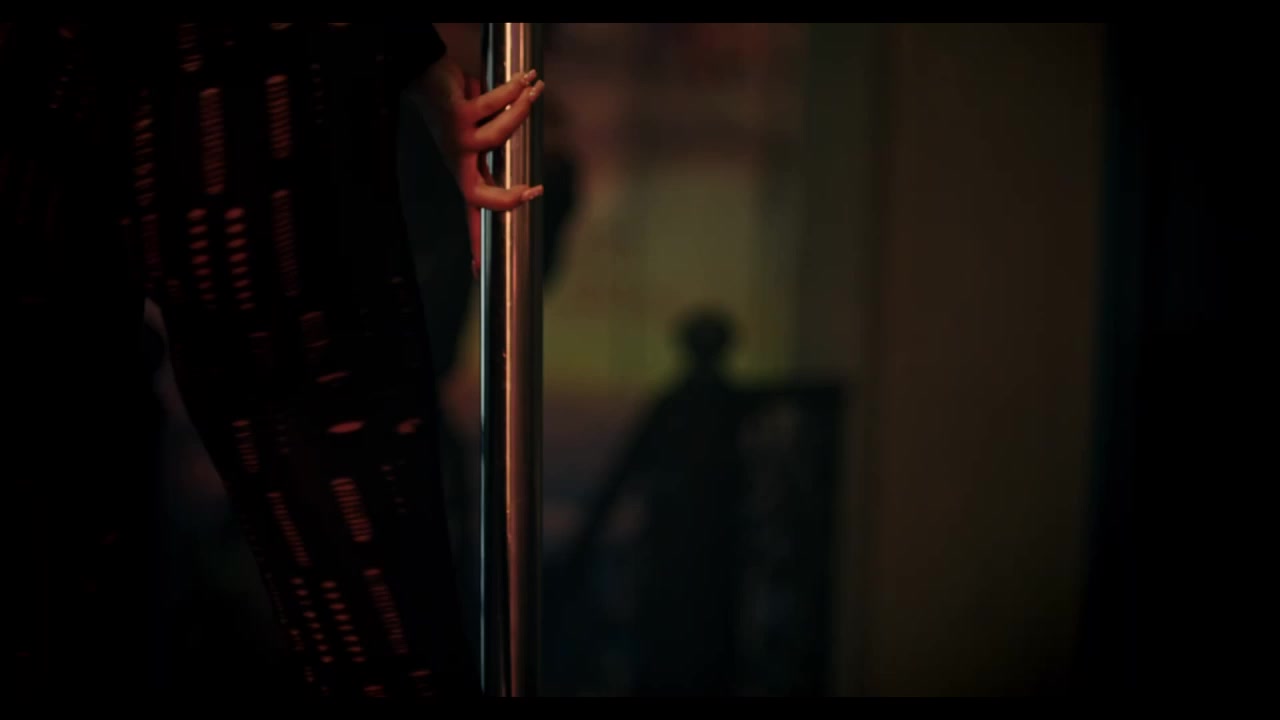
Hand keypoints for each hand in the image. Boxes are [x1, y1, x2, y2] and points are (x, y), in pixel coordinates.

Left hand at [418, 55, 545, 274]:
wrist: (426, 74)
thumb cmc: (459, 107)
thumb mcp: (481, 137)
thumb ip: (499, 152)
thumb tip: (527, 172)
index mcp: (466, 172)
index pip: (473, 215)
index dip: (475, 243)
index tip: (475, 272)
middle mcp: (459, 162)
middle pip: (478, 197)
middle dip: (507, 200)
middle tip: (535, 193)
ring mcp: (457, 140)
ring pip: (497, 136)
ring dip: (520, 112)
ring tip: (536, 90)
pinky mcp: (457, 114)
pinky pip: (494, 105)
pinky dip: (513, 91)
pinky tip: (526, 80)